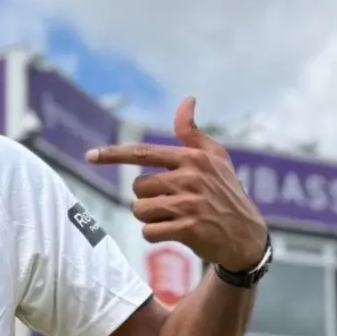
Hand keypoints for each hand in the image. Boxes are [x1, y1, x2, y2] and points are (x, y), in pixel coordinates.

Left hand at [86, 97, 268, 271]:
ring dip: (151, 217)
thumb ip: (193, 133)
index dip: (114, 155)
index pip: (143, 153)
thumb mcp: (216, 158)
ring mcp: (190, 204)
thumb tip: (187, 99)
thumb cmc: (226, 193)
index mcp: (193, 158)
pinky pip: (148, 231)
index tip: (89, 155)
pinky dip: (156, 235)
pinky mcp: (189, 228)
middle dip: (147, 197)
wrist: (247, 237)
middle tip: (172, 203)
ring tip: (175, 218)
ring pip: (139, 209)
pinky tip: (176, 233)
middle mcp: (191, 178)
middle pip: (137, 187)